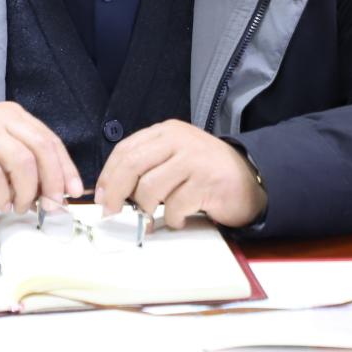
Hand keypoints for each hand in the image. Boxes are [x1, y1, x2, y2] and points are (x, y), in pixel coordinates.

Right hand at [0, 102, 82, 210]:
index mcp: (14, 116)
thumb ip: (30, 171)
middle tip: (51, 206)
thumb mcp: (5, 165)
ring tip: (20, 207)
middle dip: (52, 181)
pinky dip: (2, 194)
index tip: (74, 192)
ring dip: (26, 191)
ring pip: (21, 160)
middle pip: (40, 147)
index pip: (50, 140)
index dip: (66, 168)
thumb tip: (59, 195)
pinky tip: (2, 204)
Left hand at [94, 120, 266, 228]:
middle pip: (132, 166)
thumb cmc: (205, 173)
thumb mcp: (174, 158)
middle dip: (116, 194)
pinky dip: (173, 218)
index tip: (101, 198)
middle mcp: (179, 140)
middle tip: (111, 215)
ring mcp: (194, 160)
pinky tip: (181, 218)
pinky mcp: (207, 182)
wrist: (250, 179)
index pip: (125, 150)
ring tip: (154, 219)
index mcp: (166, 132)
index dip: (108, 176)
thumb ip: (148, 166)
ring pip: (150, 188)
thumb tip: (111, 192)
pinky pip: (175, 206)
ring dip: (146, 211)